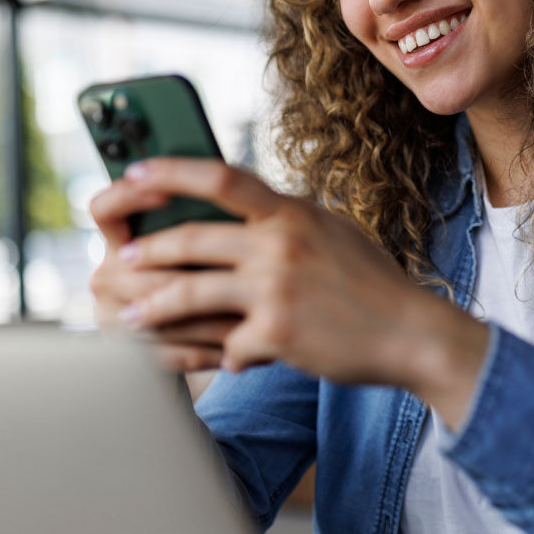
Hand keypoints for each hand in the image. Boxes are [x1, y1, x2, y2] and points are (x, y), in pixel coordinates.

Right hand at [89, 177, 236, 370]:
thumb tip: (235, 202)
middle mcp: (109, 274)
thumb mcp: (213, 241)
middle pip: (142, 268)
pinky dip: (206, 352)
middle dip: (196, 274)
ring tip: (254, 319)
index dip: (128, 197)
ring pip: (158, 313)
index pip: (105, 208)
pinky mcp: (130, 355)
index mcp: (122, 238)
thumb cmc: (217, 271)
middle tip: (244, 274)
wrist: (198, 333)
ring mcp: (113, 315)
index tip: (166, 193)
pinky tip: (238, 350)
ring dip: (209, 319)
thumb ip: (212, 222)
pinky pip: (167, 353)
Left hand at [102, 159, 488, 426]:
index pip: (222, 178)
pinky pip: (228, 345)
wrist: (411, 332)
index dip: (171, 173)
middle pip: (192, 238)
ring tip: (127, 316)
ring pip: (191, 292)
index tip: (135, 173)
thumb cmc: (373, 282)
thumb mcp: (333, 231)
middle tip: (122, 259)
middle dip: (148, 250)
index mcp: (292, 214)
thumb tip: (247, 206)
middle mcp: (281, 244)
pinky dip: (223, 354)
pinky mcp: (278, 333)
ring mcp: (277, 289)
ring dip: (151, 306)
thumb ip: (288, 217)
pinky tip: (226, 360)